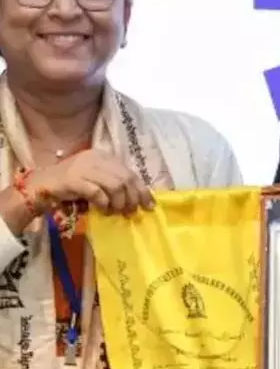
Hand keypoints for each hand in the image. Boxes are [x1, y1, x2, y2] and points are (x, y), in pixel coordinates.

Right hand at [27, 149, 154, 215]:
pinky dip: (104, 203)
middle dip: (133, 197)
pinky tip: (103, 210)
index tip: (149, 204)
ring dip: (120, 202)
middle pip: (125, 178)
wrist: (40, 184)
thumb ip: (114, 183)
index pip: (130, 172)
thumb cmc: (71, 184)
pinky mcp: (73, 180)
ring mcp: (84, 168)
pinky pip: (97, 192)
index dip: (142, 189)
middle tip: (133, 211)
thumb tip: (137, 199)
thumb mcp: (96, 179)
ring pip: (115, 185)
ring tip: (118, 212)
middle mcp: (96, 159)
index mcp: (104, 156)